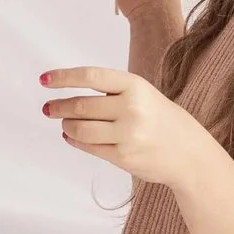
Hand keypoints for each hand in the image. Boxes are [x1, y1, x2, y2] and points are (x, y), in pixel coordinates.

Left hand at [39, 65, 230, 189]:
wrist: (189, 153)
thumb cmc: (161, 119)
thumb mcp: (143, 94)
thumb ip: (111, 92)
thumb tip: (67, 95)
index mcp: (136, 85)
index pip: (91, 76)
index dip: (64, 77)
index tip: (44, 80)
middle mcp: (131, 108)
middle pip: (81, 106)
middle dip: (59, 107)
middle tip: (48, 108)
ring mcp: (127, 134)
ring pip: (80, 129)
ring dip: (67, 126)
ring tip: (64, 123)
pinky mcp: (123, 157)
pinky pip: (89, 147)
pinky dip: (74, 141)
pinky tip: (71, 136)